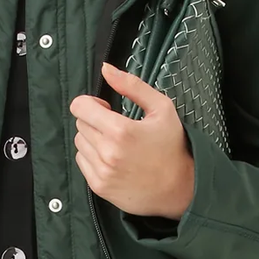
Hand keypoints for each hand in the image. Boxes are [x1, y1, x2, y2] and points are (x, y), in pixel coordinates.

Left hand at [67, 63, 195, 219]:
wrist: (178, 189)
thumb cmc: (172, 147)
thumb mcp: (161, 109)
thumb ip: (132, 85)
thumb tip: (106, 69)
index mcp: (120, 130)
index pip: (80, 107)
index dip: (90, 103)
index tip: (104, 108)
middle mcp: (107, 152)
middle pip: (80, 123)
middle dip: (94, 120)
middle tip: (116, 127)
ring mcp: (101, 171)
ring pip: (79, 142)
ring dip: (93, 138)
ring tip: (116, 144)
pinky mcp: (98, 186)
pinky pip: (81, 161)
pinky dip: (92, 156)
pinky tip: (113, 159)